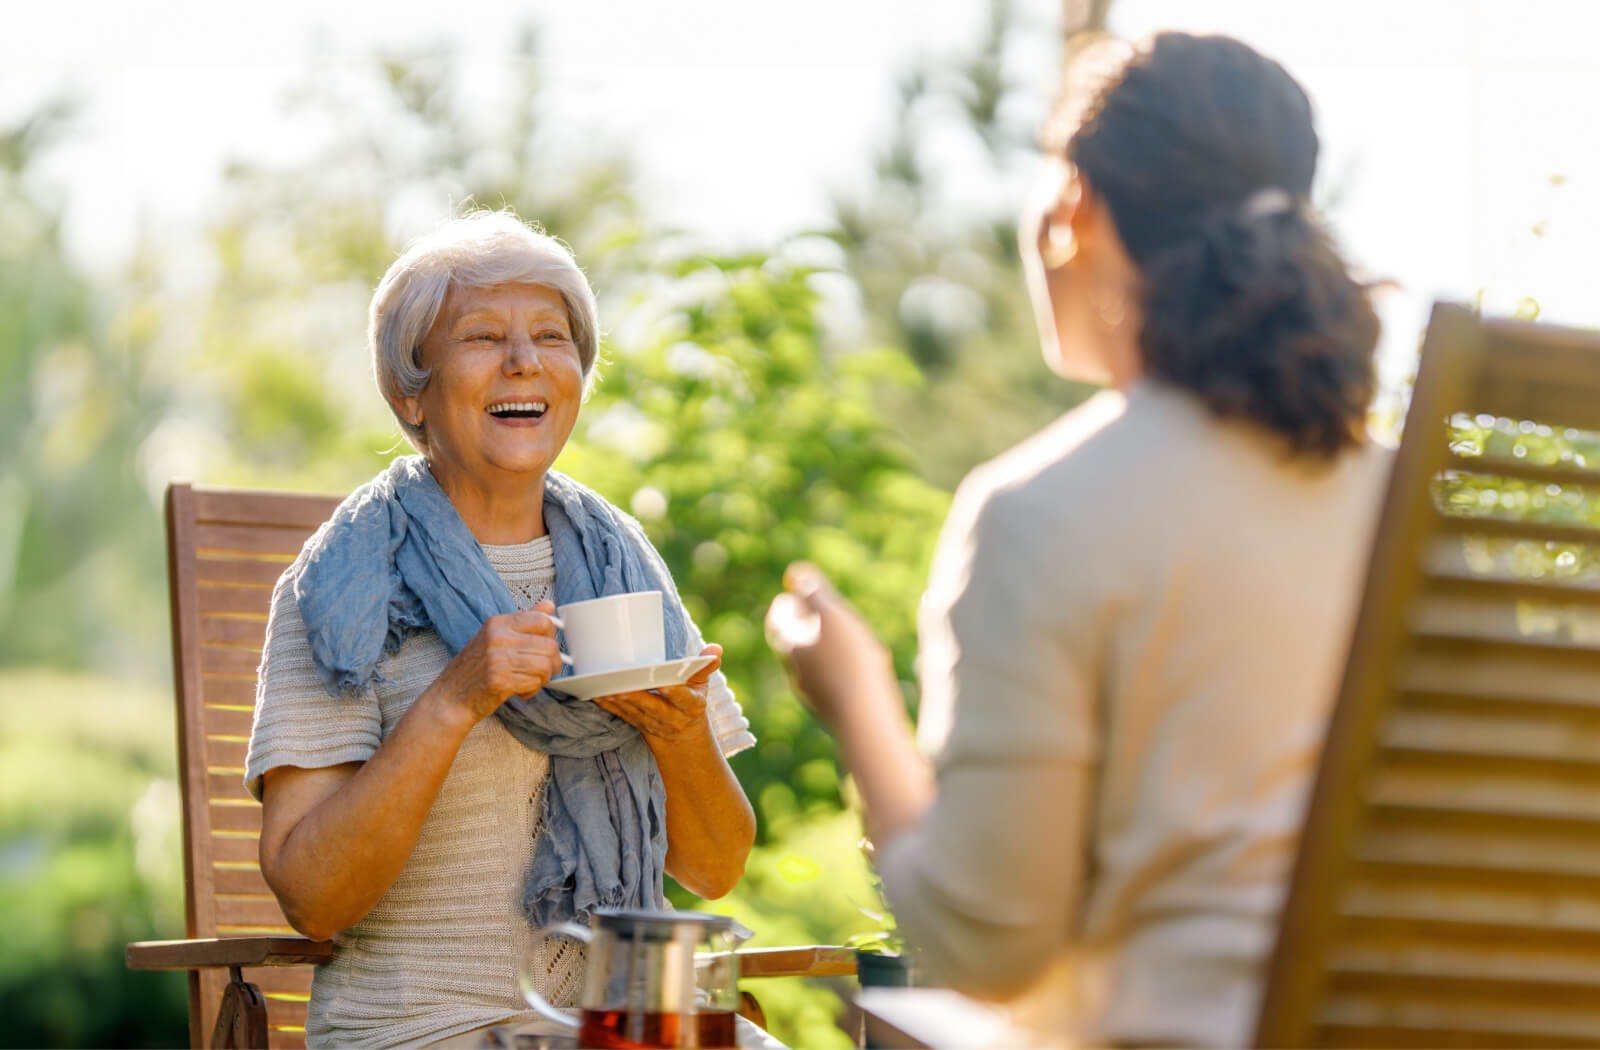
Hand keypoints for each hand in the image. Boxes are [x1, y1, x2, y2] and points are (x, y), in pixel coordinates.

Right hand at [428, 601, 565, 730]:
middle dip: (553, 662)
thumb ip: (524, 621)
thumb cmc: (474, 670)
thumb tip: (549, 605)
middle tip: (543, 671)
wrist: (449, 698)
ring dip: (543, 678)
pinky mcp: (500, 681)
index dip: (552, 636)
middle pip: (549, 645)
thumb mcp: (496, 639)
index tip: (546, 648)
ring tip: (529, 681)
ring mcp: (498, 659)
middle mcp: (498, 638)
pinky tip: (520, 691)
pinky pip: (534, 683)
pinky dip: (532, 690)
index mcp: (498, 623)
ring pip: (545, 665)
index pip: (542, 620)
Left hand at [593, 644, 721, 743]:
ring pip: (632, 711)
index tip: (661, 682)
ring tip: (603, 685)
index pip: (681, 696)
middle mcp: (671, 717)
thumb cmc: (691, 703)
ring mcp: (651, 723)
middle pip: (651, 706)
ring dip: (617, 700)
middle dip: (635, 696)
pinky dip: (606, 705)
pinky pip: (620, 715)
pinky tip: (594, 693)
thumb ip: (706, 667)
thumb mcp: (703, 687)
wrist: (682, 740)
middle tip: (620, 682)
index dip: (671, 690)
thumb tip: (715, 649)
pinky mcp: (635, 724)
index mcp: (690, 705)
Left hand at [765, 563, 892, 732]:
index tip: (795, 597)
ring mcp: (810, 693)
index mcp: (791, 645)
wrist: (864, 720)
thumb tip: (796, 572)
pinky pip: (826, 683)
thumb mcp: (834, 617)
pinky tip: (853, 671)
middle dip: (802, 626)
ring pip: (808, 664)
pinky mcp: (828, 710)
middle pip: (791, 641)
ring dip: (818, 650)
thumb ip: (814, 594)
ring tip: (838, 640)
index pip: (778, 618)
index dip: (787, 605)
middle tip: (815, 615)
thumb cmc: (851, 663)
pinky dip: (832, 670)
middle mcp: (794, 671)